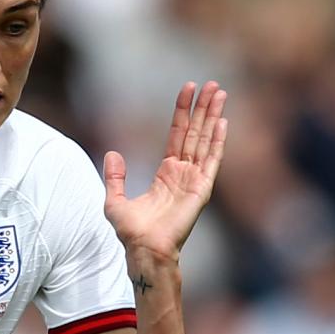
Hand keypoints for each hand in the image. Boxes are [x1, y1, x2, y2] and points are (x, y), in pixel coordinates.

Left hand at [102, 81, 228, 267]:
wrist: (144, 249)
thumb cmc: (132, 232)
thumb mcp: (114, 201)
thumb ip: (114, 177)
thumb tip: (112, 153)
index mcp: (167, 173)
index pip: (178, 134)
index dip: (183, 112)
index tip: (188, 90)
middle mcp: (184, 173)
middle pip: (196, 132)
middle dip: (203, 108)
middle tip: (211, 84)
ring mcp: (194, 180)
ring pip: (205, 141)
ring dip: (213, 117)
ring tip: (219, 94)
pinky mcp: (201, 189)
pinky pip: (211, 160)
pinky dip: (217, 141)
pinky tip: (222, 122)